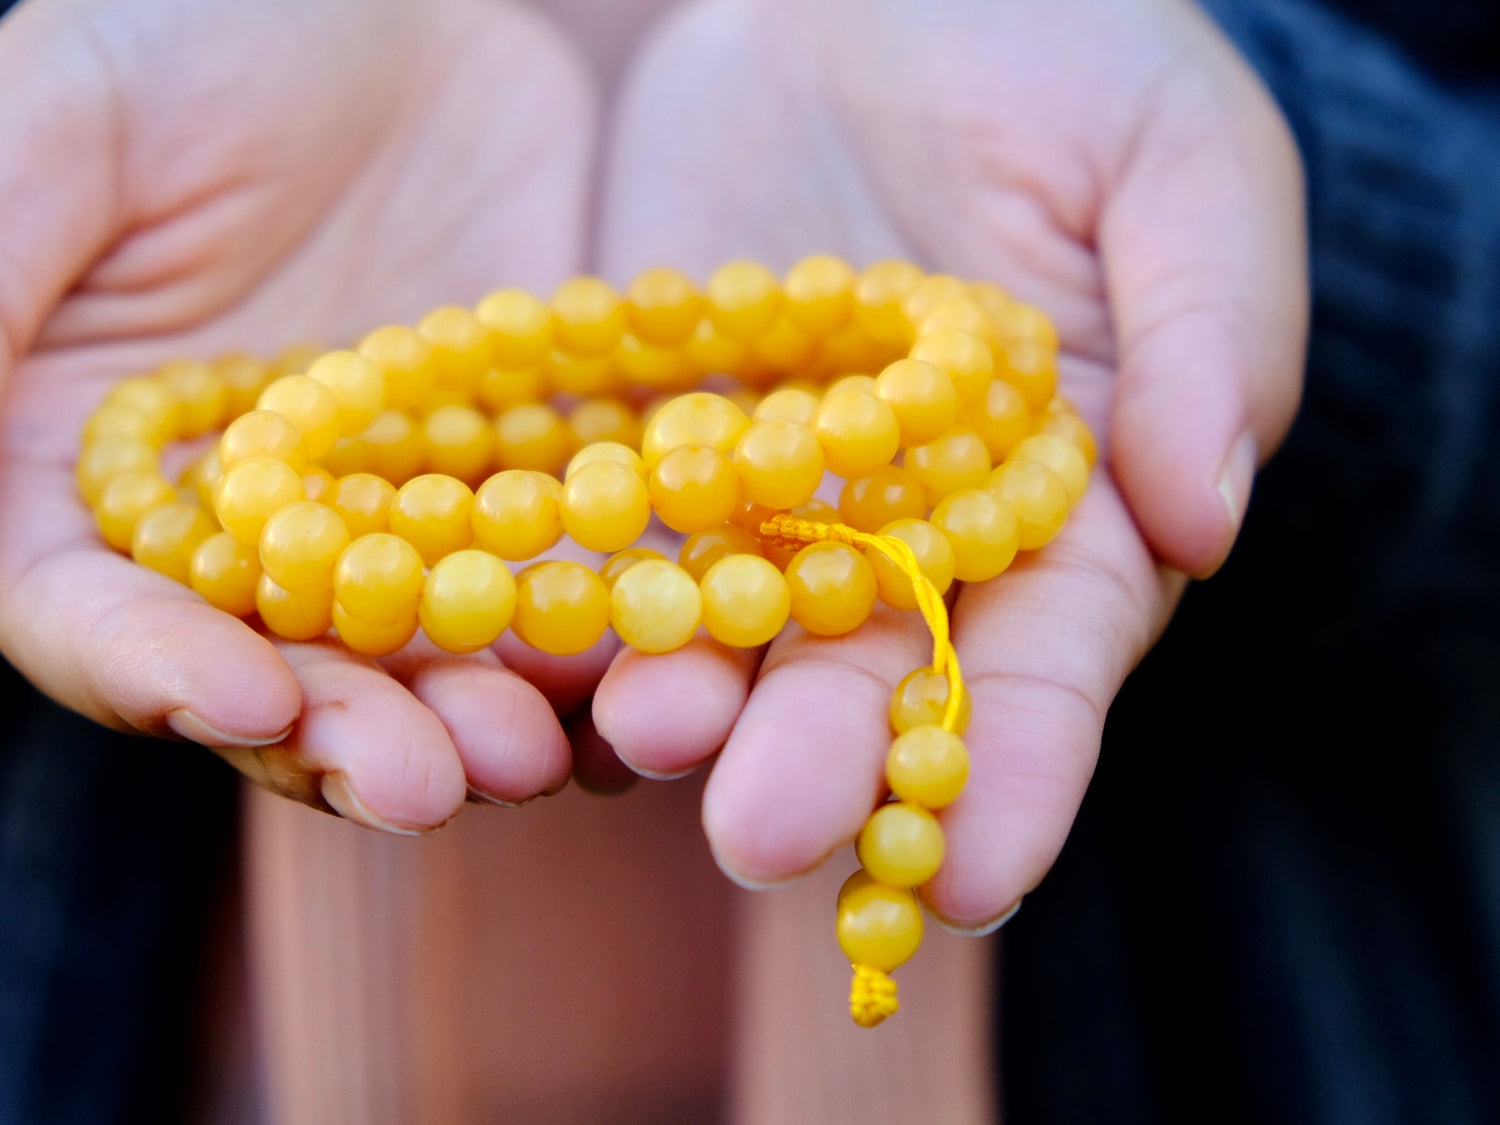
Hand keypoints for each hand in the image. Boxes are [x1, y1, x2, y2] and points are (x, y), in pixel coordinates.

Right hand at [0, 0, 596, 829]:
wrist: (414, 5)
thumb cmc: (211, 31)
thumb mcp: (70, 116)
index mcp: (94, 470)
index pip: (92, 616)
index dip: (157, 673)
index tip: (244, 700)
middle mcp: (250, 527)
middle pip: (280, 677)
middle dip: (350, 737)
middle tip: (433, 781)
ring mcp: (399, 519)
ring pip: (429, 659)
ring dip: (480, 717)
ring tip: (539, 750)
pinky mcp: (525, 490)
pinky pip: (560, 585)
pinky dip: (596, 638)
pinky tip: (644, 677)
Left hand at [594, 0, 1305, 927]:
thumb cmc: (1068, 57)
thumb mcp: (1173, 159)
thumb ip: (1213, 329)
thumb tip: (1203, 512)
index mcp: (1060, 506)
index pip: (1049, 664)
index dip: (1018, 773)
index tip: (969, 877)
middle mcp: (902, 534)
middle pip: (863, 673)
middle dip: (823, 759)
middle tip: (766, 831)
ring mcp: (762, 497)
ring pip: (720, 624)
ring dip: (680, 692)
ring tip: (641, 731)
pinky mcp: (644, 439)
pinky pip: (601, 525)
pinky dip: (566, 581)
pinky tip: (523, 636)